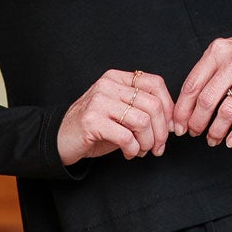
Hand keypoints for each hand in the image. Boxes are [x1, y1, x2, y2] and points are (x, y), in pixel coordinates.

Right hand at [57, 68, 174, 163]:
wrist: (60, 139)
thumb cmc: (94, 128)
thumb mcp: (120, 112)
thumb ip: (142, 110)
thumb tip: (171, 123)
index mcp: (117, 78)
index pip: (156, 84)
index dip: (169, 107)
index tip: (171, 128)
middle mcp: (108, 85)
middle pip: (153, 104)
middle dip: (161, 132)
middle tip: (159, 147)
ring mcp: (99, 101)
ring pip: (142, 121)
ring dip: (147, 142)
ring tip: (142, 150)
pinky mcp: (92, 121)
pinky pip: (126, 136)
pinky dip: (133, 149)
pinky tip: (129, 153)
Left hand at [172, 36, 231, 146]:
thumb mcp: (222, 55)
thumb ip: (205, 75)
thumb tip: (183, 108)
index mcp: (217, 52)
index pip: (192, 85)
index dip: (182, 110)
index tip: (178, 126)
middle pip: (207, 100)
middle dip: (197, 122)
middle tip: (194, 133)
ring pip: (227, 111)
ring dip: (216, 131)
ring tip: (212, 139)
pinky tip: (231, 141)